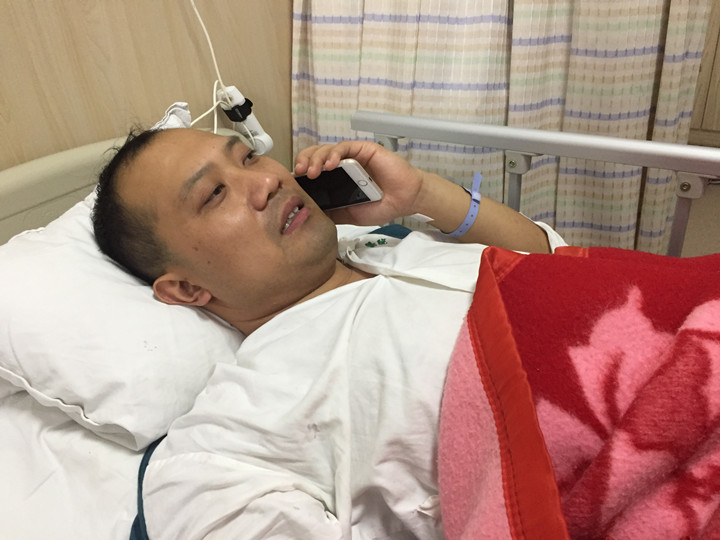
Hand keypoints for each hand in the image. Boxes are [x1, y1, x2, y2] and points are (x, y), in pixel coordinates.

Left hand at [294, 141, 424, 224]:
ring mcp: (352, 156)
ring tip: (312, 172)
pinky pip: (344, 147)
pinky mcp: (364, 149)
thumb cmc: (381, 205)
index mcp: (337, 179)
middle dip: (305, 162)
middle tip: (300, 174)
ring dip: (316, 159)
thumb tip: (311, 213)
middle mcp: (342, 165)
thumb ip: (332, 211)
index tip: (294, 183)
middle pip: (315, 156)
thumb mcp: (350, 214)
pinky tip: (329, 165)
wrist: (405, 201)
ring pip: (326, 150)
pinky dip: (334, 154)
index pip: (313, 169)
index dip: (302, 173)